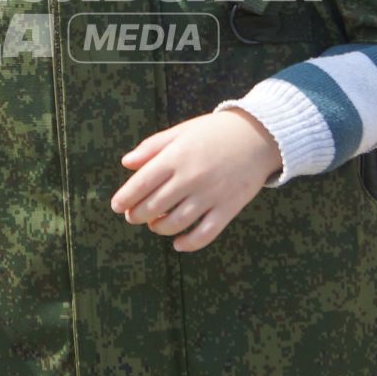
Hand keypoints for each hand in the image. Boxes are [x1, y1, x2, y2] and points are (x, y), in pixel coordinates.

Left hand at [110, 110, 282, 251]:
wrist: (259, 136)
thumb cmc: (214, 132)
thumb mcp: (181, 132)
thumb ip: (152, 146)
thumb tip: (126, 163)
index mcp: (176, 157)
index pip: (141, 184)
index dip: (125, 198)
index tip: (117, 206)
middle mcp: (191, 177)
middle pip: (154, 206)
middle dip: (137, 215)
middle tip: (133, 216)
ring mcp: (211, 194)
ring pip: (176, 223)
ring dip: (159, 228)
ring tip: (154, 224)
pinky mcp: (229, 208)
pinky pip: (205, 234)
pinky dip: (188, 243)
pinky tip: (178, 243)